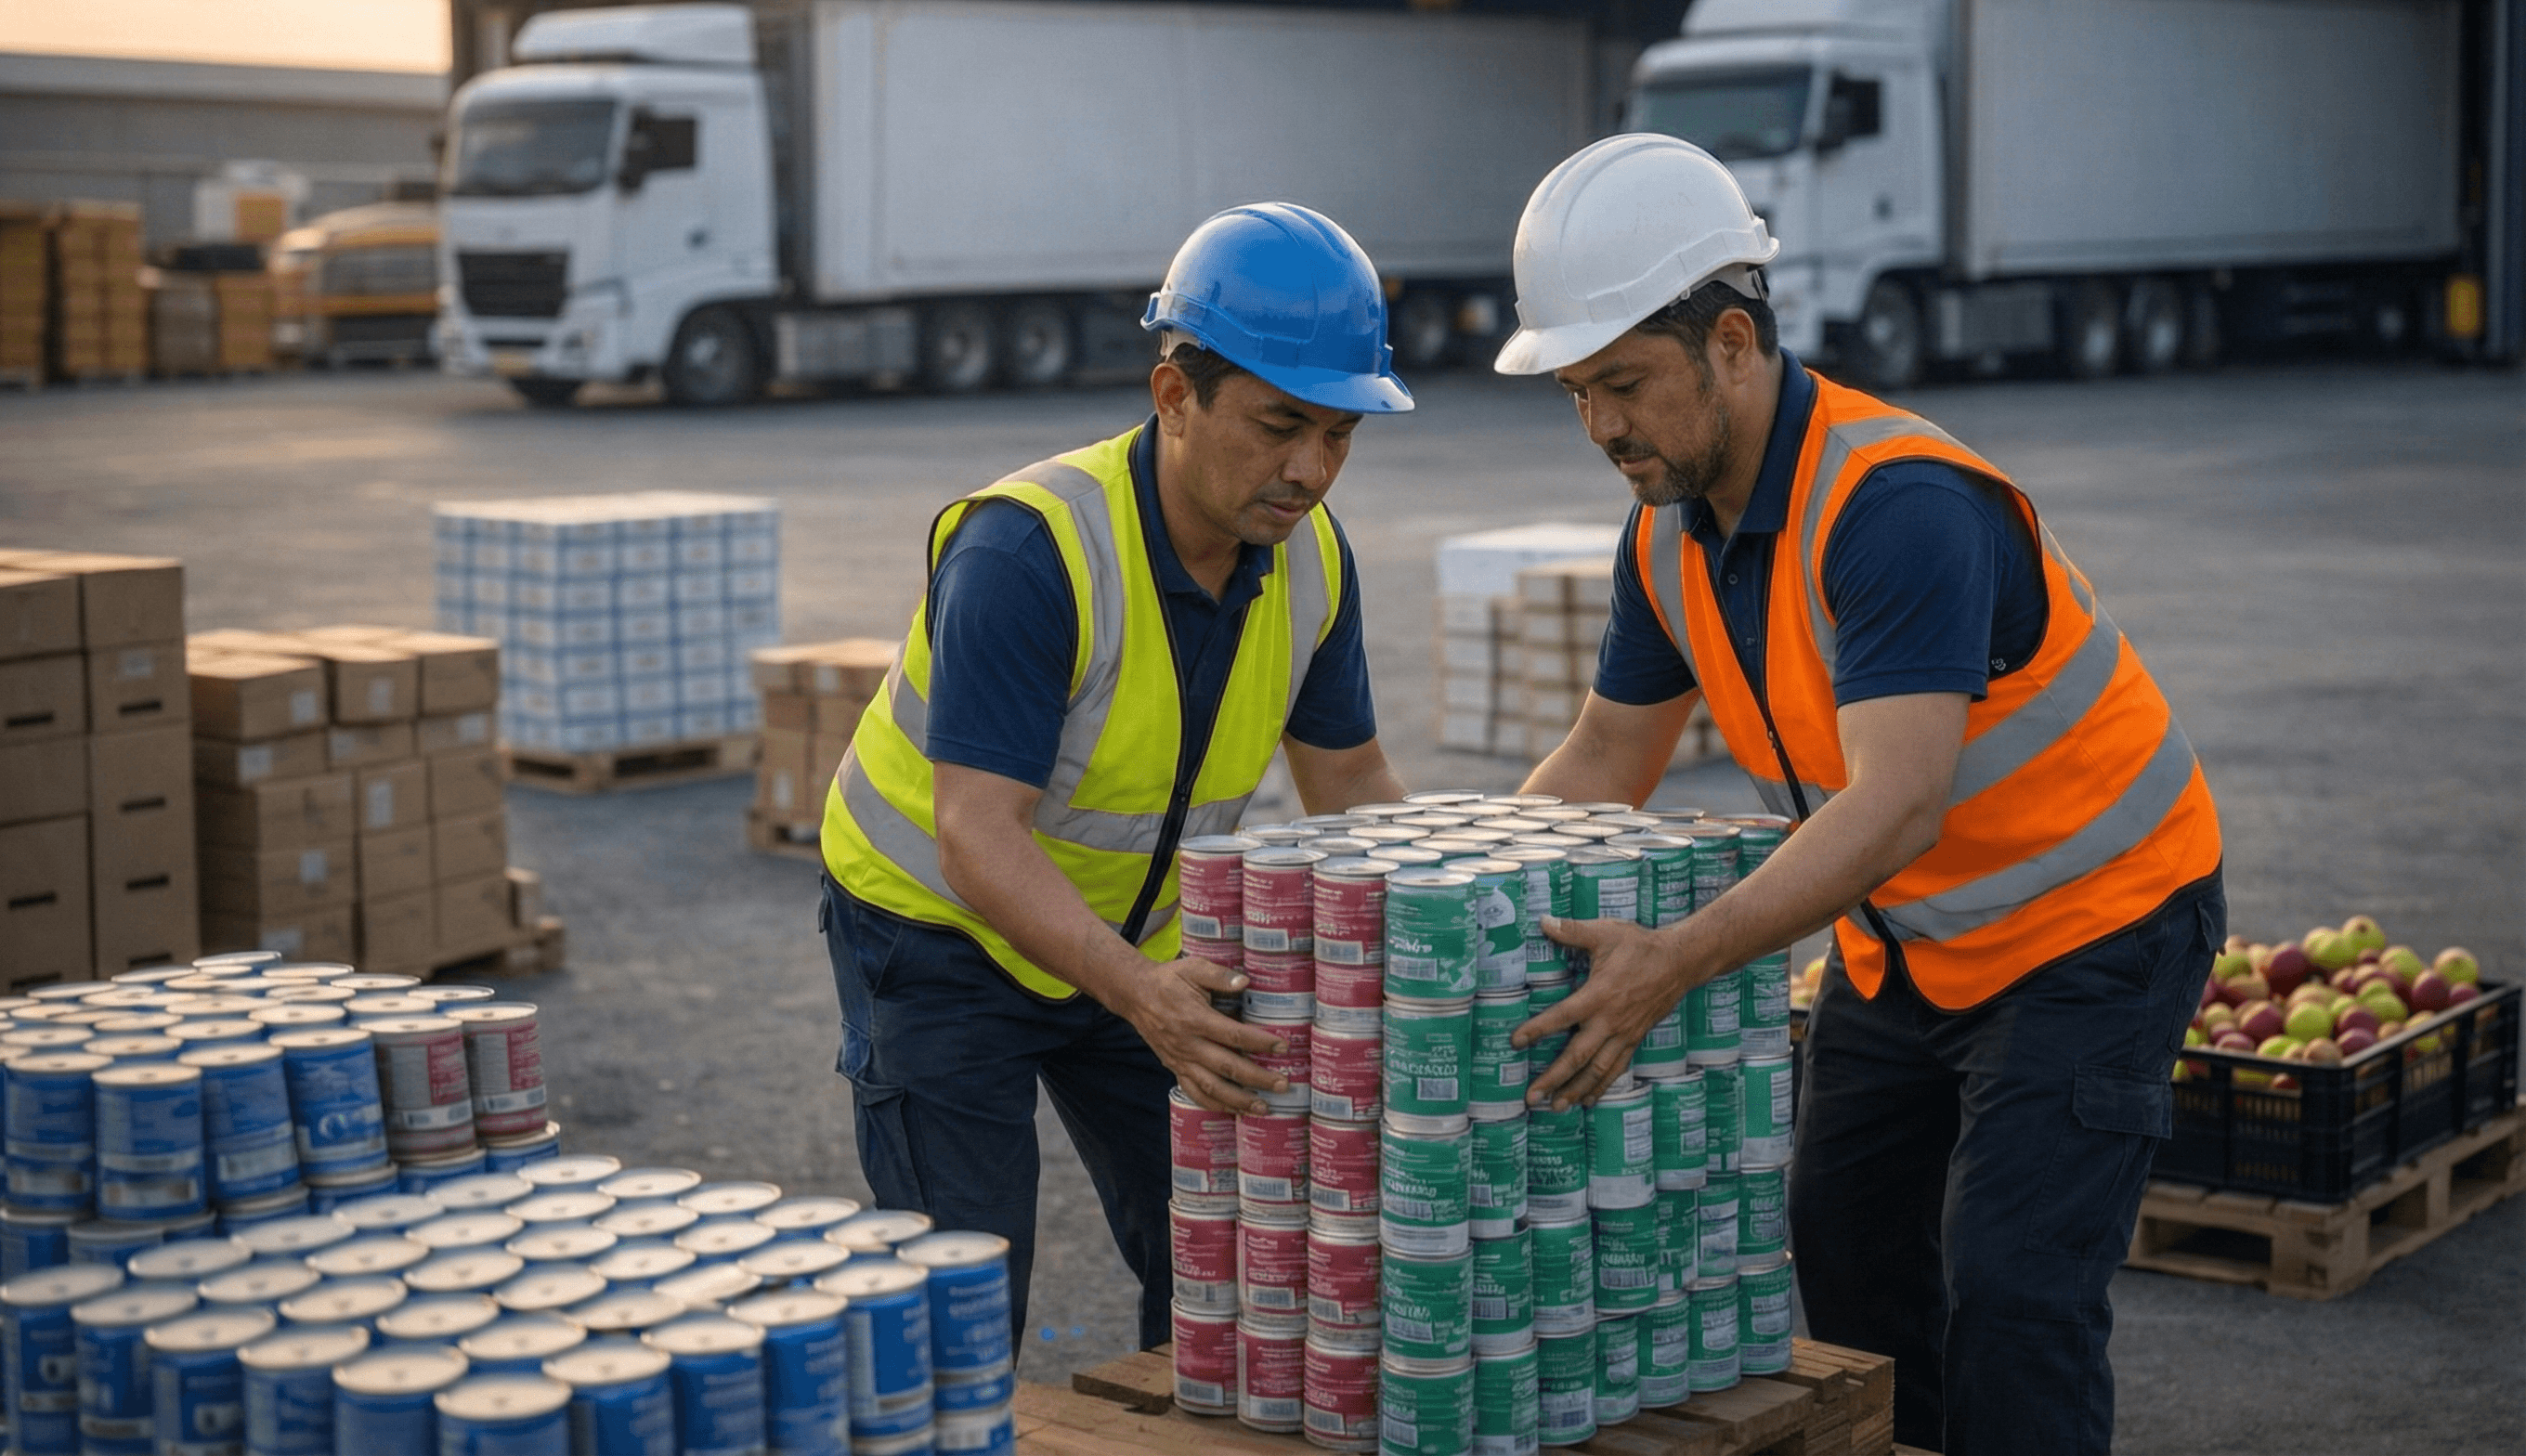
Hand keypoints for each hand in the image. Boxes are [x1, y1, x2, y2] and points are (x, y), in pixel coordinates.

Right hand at [1124, 955, 1289, 1114]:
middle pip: (1227, 1066)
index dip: (1260, 1042)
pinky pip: (1194, 1092)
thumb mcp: (1192, 967)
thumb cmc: (1168, 980)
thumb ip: (1219, 975)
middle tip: (1283, 1084)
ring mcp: (1180, 1060)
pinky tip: (1235, 1111)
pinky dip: (1214, 1105)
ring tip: (1264, 1108)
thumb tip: (1245, 982)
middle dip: (1257, 1078)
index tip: (1283, 1046)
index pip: (1233, 1035)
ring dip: (1239, 1100)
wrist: (1135, 995)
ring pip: (1211, 1087)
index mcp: (1195, 1018)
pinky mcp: (1174, 1068)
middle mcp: (1188, 1044)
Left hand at [1515, 916, 1692, 1109]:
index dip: (1537, 1030)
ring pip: (1598, 1069)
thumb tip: (1542, 921)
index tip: (1515, 1042)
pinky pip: (1617, 1068)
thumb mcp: (1605, 932)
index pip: (1562, 1017)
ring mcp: (1624, 1033)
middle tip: (1531, 1097)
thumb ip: (1572, 930)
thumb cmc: (1640, 946)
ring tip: (1556, 1107)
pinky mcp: (1635, 1038)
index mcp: (1598, 995)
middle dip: (1553, 1078)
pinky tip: (1589, 1100)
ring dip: (1575, 1089)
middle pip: (1578, 1056)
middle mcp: (1610, 1021)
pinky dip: (1602, 1086)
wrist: (1681, 961)